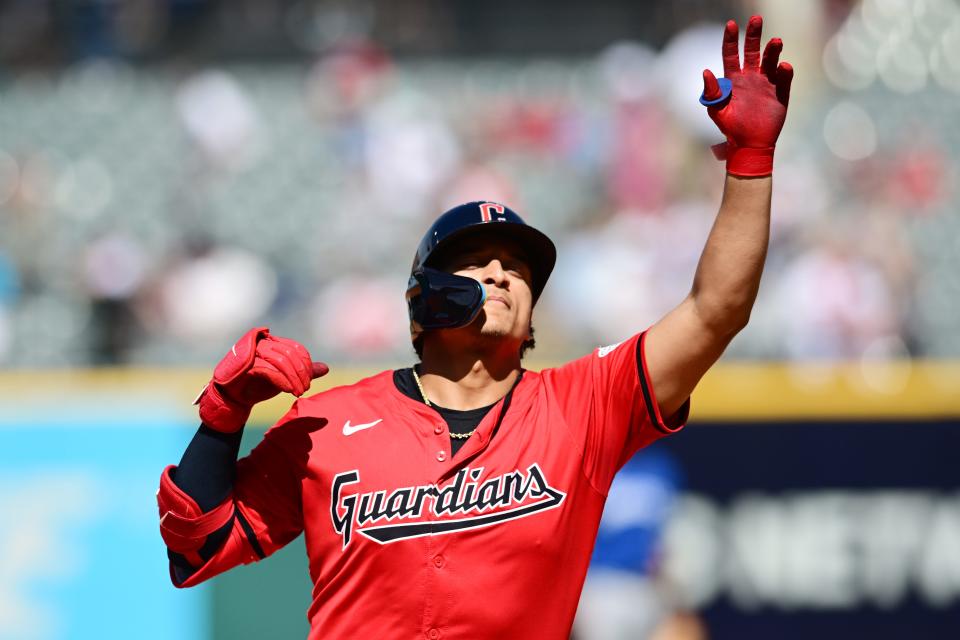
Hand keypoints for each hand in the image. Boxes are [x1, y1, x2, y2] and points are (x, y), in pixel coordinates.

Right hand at [196, 327, 328, 432]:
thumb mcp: (286, 378)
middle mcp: (263, 343)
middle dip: (302, 373)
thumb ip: (303, 372)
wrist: (234, 399)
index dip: (306, 364)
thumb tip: (325, 368)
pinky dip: (282, 381)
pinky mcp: (247, 364)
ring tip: (299, 392)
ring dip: (294, 378)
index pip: (297, 349)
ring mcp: (253, 352)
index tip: (309, 381)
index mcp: (273, 343)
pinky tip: (289, 390)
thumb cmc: (259, 386)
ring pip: (282, 360)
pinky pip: (270, 370)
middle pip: (291, 354)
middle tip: (305, 389)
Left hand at [702, 15, 793, 176]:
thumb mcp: (717, 111)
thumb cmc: (730, 128)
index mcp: (733, 80)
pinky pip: (784, 80)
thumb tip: (706, 72)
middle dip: (754, 35)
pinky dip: (785, 72)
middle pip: (752, 51)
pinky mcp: (780, 94)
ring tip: (776, 42)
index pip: (731, 54)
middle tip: (756, 19)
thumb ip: (712, 93)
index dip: (731, 40)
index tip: (731, 25)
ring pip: (770, 62)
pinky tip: (784, 66)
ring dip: (773, 51)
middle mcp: (750, 77)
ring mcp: (766, 84)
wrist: (749, 146)